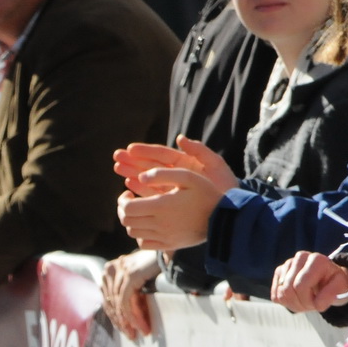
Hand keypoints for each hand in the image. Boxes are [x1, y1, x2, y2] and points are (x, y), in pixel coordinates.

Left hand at [100, 250, 160, 339]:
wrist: (169, 253)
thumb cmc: (156, 267)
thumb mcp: (137, 281)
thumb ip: (128, 294)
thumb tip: (125, 319)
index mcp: (109, 270)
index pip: (108, 299)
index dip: (115, 317)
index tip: (124, 330)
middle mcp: (110, 270)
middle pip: (110, 303)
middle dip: (121, 322)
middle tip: (131, 336)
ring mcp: (119, 272)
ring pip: (118, 305)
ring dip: (129, 323)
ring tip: (137, 334)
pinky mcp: (129, 276)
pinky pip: (126, 303)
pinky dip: (132, 317)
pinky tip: (140, 326)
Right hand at [114, 137, 237, 196]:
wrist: (231, 209)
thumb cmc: (226, 185)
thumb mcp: (216, 165)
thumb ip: (199, 151)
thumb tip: (180, 138)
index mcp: (184, 163)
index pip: (162, 154)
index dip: (146, 151)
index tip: (130, 148)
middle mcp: (175, 174)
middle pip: (150, 165)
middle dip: (133, 160)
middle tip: (116, 156)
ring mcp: (171, 188)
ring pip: (147, 178)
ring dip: (132, 172)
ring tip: (117, 167)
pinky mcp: (169, 201)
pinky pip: (151, 193)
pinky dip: (140, 188)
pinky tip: (128, 184)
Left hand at [116, 156, 227, 249]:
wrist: (224, 219)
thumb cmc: (206, 193)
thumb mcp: (188, 176)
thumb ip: (162, 173)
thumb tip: (140, 176)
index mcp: (161, 206)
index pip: (127, 208)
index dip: (122, 200)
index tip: (128, 193)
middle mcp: (159, 224)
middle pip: (126, 221)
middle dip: (123, 209)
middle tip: (130, 201)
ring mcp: (163, 237)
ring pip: (132, 233)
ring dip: (130, 221)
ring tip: (139, 212)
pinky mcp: (168, 245)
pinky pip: (143, 244)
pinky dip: (139, 235)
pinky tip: (147, 225)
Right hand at [271, 251, 347, 313]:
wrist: (329, 280)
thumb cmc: (336, 283)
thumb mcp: (342, 288)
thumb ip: (332, 295)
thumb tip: (317, 305)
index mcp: (316, 260)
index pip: (300, 286)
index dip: (308, 301)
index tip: (319, 304)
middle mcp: (300, 258)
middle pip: (288, 289)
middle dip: (300, 303)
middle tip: (312, 305)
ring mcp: (287, 264)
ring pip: (280, 293)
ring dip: (293, 304)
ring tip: (305, 303)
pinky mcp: (279, 273)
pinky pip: (275, 295)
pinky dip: (285, 303)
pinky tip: (296, 300)